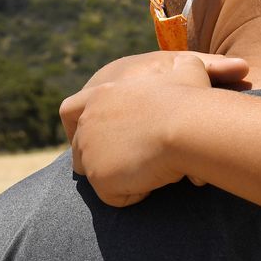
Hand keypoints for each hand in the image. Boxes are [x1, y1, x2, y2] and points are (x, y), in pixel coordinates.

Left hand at [64, 54, 235, 206]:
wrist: (186, 126)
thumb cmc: (190, 97)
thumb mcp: (188, 68)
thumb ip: (179, 66)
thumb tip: (188, 64)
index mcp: (102, 94)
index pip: (70, 110)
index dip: (77, 124)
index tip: (94, 136)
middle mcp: (88, 123)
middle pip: (79, 148)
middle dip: (100, 158)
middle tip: (131, 163)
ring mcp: (91, 152)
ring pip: (96, 175)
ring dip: (120, 176)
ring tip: (152, 169)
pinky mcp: (100, 179)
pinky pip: (115, 196)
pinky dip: (135, 194)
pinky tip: (157, 179)